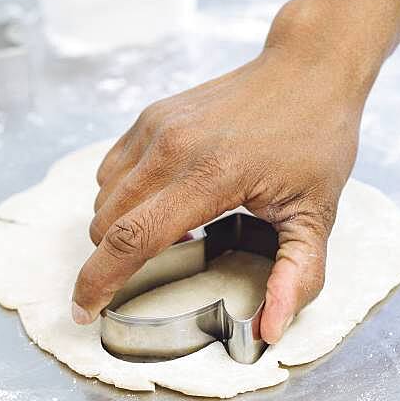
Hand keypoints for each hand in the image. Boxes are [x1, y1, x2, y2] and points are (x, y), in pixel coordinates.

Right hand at [72, 2, 371, 343]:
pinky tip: (162, 203)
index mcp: (209, 176)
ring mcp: (156, 127)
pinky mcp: (150, 116)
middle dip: (107, 263)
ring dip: (116, 230)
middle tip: (135, 284)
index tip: (81, 312)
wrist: (308, 67)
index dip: (98, 282)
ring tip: (166, 235)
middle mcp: (171, 148)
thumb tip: (270, 332)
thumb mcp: (318, 216)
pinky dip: (120, 198)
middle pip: (105, 224)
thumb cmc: (315, 140)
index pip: (131, 239)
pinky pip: (109, 171)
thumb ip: (297, 277)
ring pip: (101, 199)